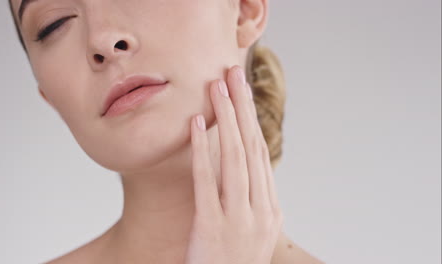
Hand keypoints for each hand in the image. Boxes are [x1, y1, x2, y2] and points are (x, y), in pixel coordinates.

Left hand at [185, 65, 283, 263]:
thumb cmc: (233, 261)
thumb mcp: (251, 229)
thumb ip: (251, 198)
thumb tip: (243, 163)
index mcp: (271, 208)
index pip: (262, 154)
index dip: (252, 119)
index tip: (243, 91)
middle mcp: (260, 209)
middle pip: (252, 147)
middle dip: (241, 107)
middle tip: (233, 73)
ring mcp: (238, 218)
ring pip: (235, 158)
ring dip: (226, 119)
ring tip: (216, 87)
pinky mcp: (212, 226)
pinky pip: (207, 181)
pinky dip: (203, 150)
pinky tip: (197, 125)